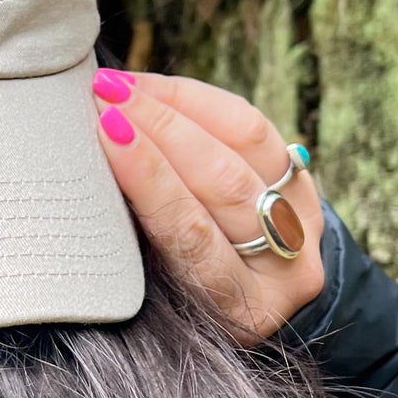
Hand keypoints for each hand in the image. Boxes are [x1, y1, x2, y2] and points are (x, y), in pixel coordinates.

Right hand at [93, 68, 324, 342]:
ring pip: (247, 145)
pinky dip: (203, 102)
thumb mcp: (158, 295)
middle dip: (162, 129)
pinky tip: (159, 90)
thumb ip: (136, 243)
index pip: (192, 233)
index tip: (107, 132)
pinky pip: (257, 129)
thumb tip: (91, 164)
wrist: (252, 307)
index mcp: (239, 310)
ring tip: (125, 87)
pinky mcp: (306, 189)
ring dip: (178, 106)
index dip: (150, 178)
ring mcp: (303, 226)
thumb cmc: (180, 304)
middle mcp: (284, 271)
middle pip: (225, 183)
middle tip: (107, 95)